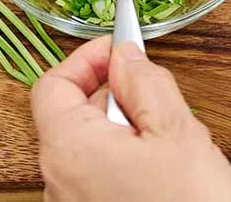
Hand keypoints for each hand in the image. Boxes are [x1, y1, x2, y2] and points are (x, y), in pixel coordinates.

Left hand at [31, 36, 230, 201]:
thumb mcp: (178, 131)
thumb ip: (145, 83)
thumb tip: (124, 57)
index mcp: (69, 148)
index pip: (52, 84)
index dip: (85, 59)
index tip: (119, 50)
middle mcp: (57, 180)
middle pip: (68, 115)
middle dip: (110, 93)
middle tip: (152, 90)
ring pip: (86, 147)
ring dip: (120, 129)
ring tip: (166, 138)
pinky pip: (96, 177)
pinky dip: (122, 161)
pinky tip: (162, 171)